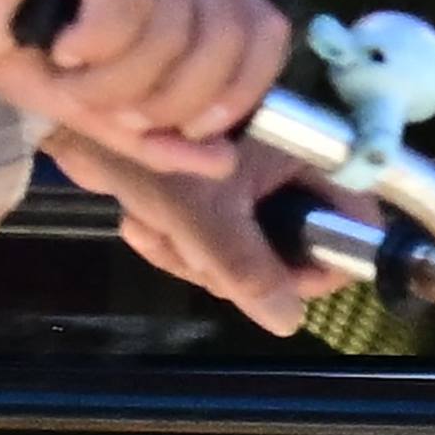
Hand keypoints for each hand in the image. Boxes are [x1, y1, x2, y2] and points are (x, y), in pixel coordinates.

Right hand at [0, 0, 290, 176]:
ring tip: (70, 80)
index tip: (189, 125)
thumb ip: (157, 134)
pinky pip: (130, 1)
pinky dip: (96, 45)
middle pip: (226, 36)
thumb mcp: (93, 107)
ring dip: (117, 81)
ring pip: (175, 26)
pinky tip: (62, 47)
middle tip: (109, 109)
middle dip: (170, 99)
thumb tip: (223, 159)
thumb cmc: (16, 39)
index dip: (240, 90)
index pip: (265, 31)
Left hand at [46, 128, 322, 336]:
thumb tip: (289, 320)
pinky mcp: (215, 192)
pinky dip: (181, 244)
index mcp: (303, 155)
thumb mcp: (201, 215)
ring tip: (157, 231)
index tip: (279, 286)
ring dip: (199, 258)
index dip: (325, 262)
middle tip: (194, 255)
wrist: (79, 114)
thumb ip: (246, 269)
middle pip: (294, 248)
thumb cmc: (150, 149)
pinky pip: (218, 243)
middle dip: (237, 267)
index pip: (356, 220)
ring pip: (250, 253)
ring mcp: (249, 182)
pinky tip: (144, 224)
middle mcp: (285, 168)